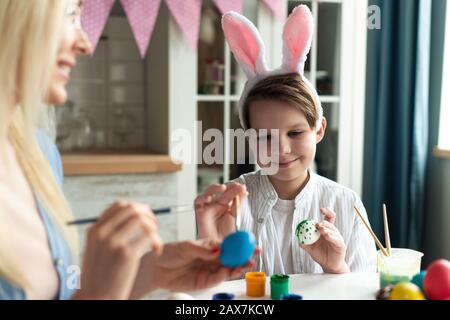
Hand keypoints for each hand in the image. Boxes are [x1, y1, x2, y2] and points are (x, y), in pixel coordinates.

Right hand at [73, 201, 162, 299]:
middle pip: (131, 208)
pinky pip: (149, 237)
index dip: (136, 208)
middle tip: (154, 227)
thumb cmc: (100, 278)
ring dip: (153, 227)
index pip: (119, 205)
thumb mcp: (97, 250)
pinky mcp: (126, 254)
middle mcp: (102, 232)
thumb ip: (109, 233)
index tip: (145, 217)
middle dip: (148, 215)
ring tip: (155, 240)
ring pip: (141, 219)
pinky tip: (156, 251)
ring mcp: (114, 242)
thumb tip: (132, 216)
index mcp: (94, 230)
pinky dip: (158, 242)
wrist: (95, 299)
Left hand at [130, 239, 259, 298]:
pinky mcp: (204, 282)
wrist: (156, 268)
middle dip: (244, 256)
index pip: (228, 244)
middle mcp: (212, 258)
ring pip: (228, 269)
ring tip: (246, 263)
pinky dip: (224, 275)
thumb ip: (203, 249)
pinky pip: (217, 279)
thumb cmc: (169, 253)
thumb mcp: (186, 246)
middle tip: (254, 255)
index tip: (251, 243)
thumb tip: (218, 250)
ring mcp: (209, 270)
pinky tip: (228, 271)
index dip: (240, 244)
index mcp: (210, 246)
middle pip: (232, 257)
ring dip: (238, 267)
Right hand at [195, 183, 247, 239]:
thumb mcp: (236, 218)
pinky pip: (198, 202)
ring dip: (215, 188)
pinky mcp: (200, 213)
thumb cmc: (228, 236)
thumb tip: (244, 191)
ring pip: (209, 192)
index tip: (244, 189)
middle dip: (230, 188)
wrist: (221, 249)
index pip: (231, 193)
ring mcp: (209, 208)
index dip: (236, 190)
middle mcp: (218, 206)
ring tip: (223, 188)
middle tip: (238, 188)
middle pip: (222, 192)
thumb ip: (239, 205)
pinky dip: (202, 198)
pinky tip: (208, 198)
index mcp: (228, 206)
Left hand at [300, 208, 348, 273]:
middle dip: (324, 223)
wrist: (329, 266)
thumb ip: (304, 243)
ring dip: (327, 229)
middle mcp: (333, 233)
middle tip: (318, 224)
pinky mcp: (341, 245)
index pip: (328, 218)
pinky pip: (337, 240)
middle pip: (330, 223)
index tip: (321, 209)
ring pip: (333, 231)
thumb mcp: (310, 249)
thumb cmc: (321, 255)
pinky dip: (332, 237)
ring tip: (321, 230)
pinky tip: (327, 236)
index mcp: (326, 230)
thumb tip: (298, 238)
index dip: (327, 212)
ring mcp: (337, 239)